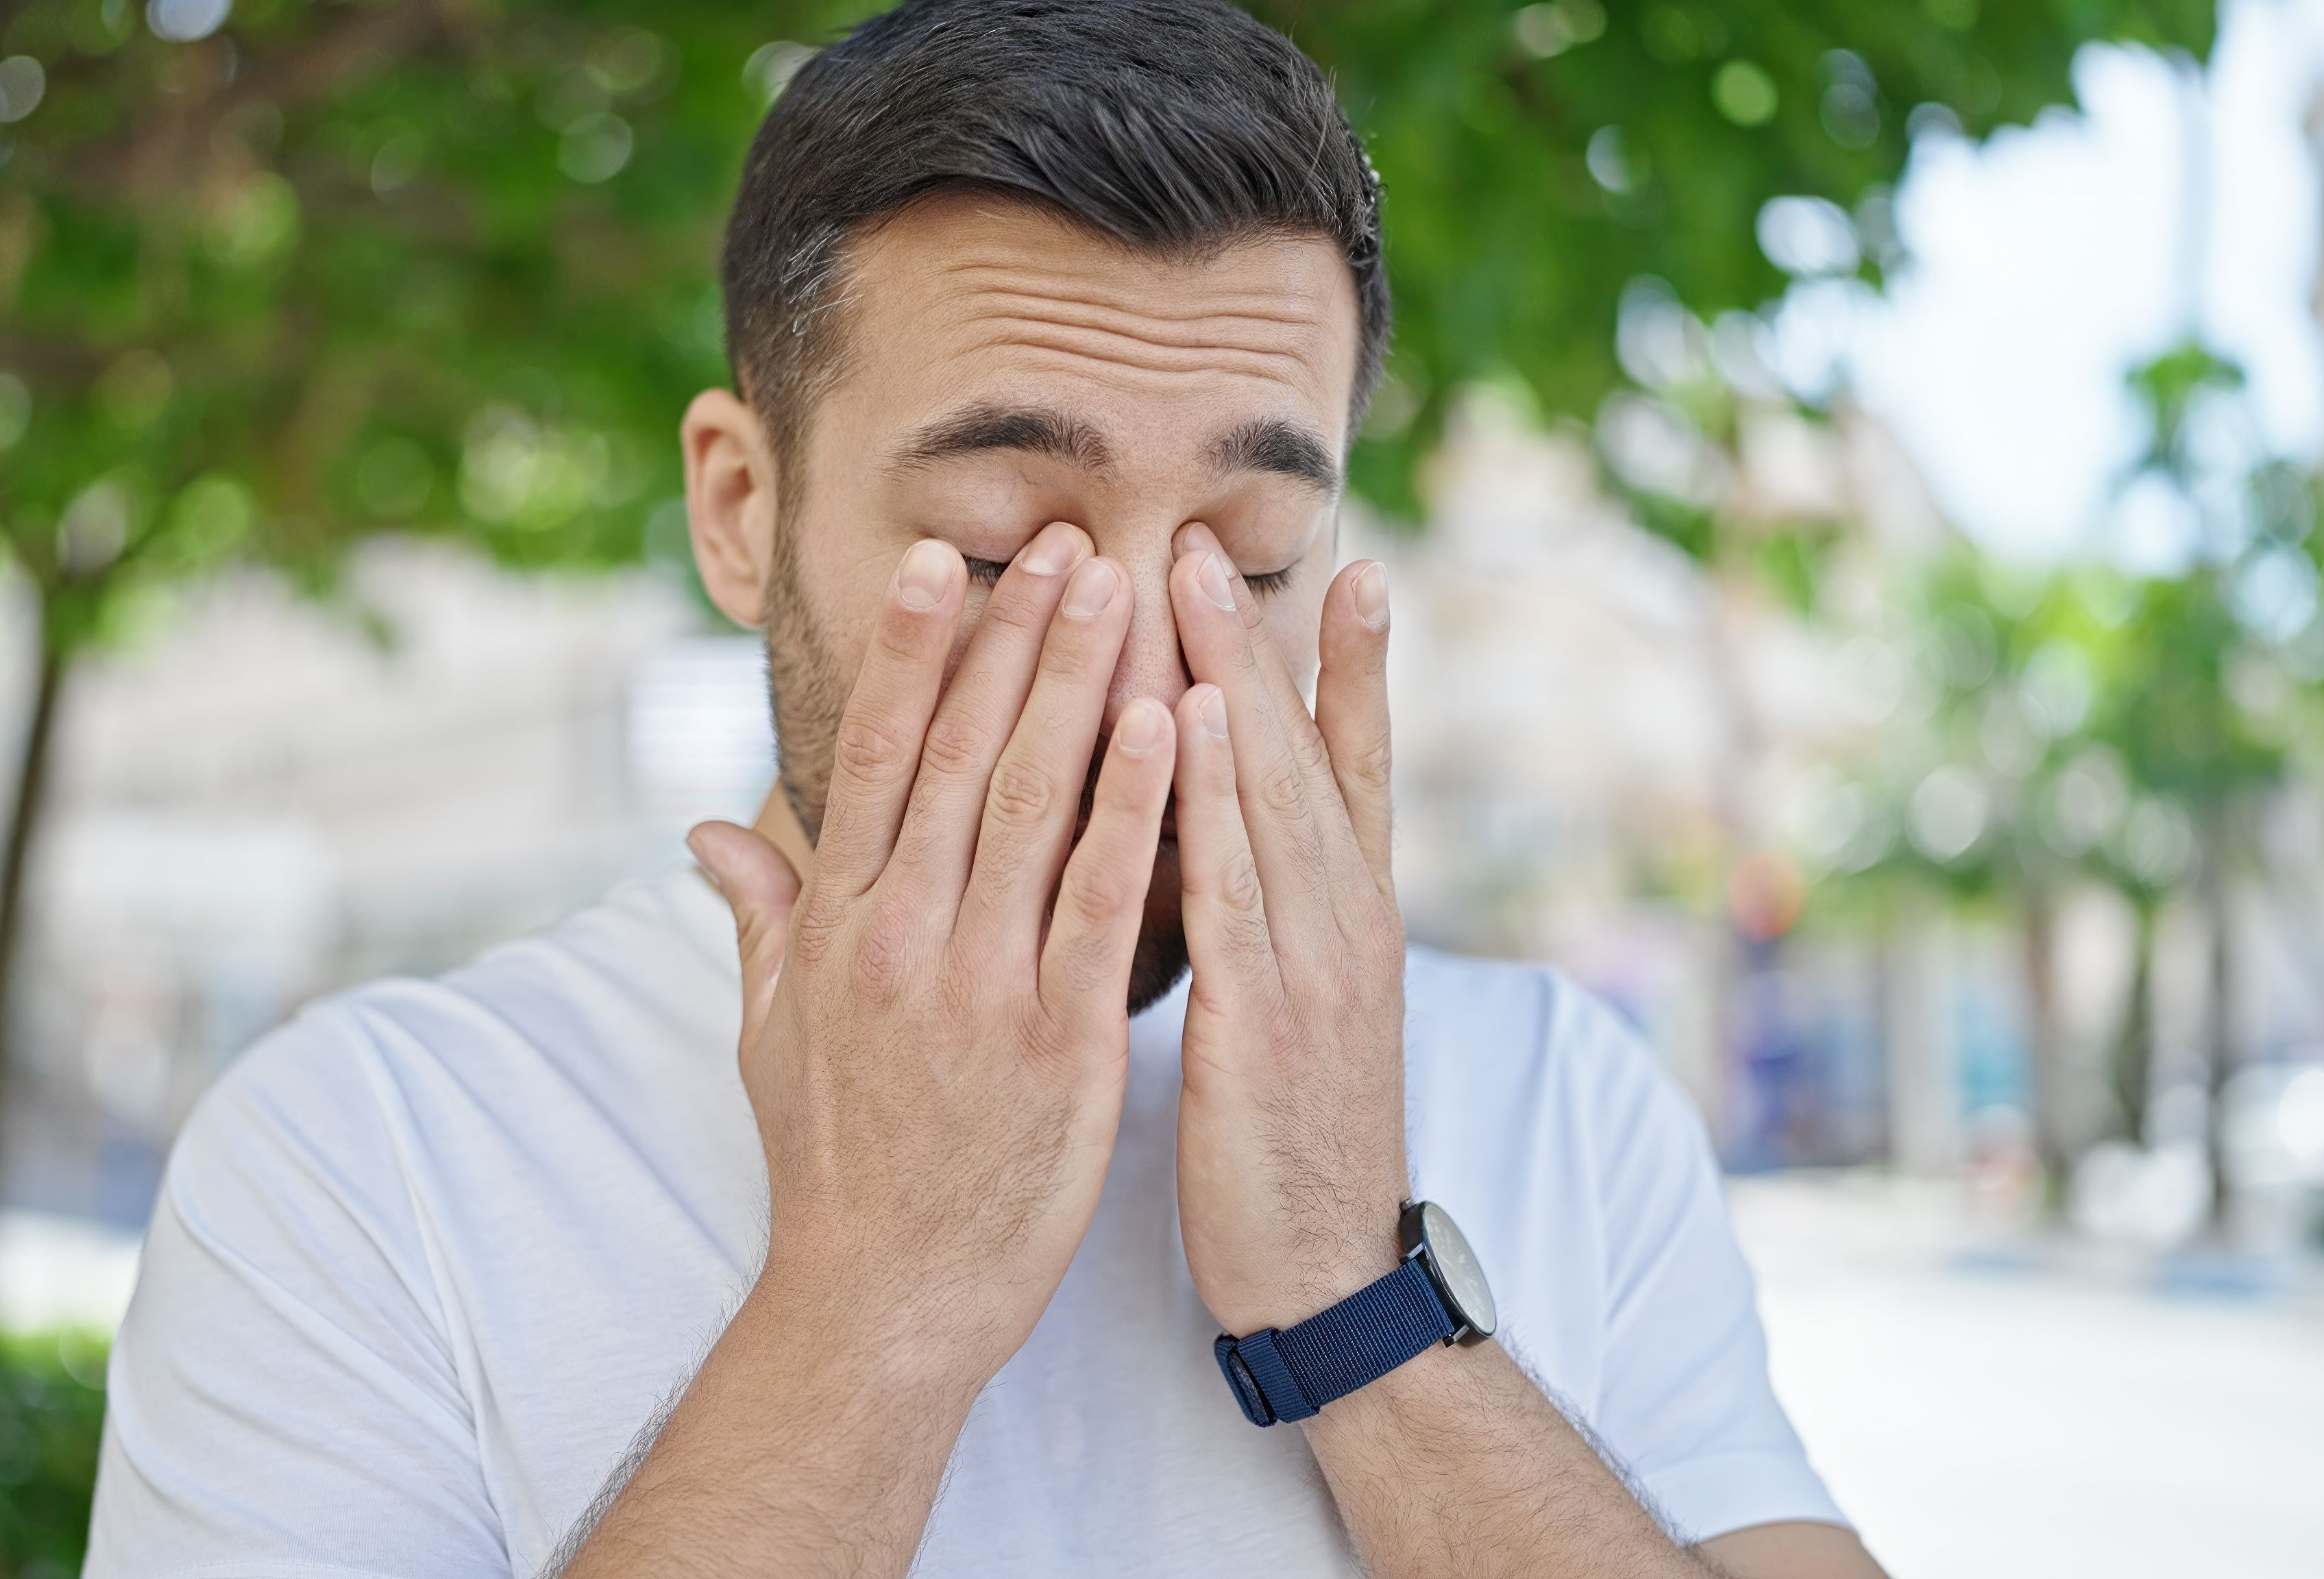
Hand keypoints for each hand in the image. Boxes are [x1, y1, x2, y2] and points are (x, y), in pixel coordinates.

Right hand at [689, 525, 1176, 1385]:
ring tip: (1122, 589)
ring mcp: (982, 987)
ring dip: (1081, 685)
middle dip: (1015, 638)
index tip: (945, 561)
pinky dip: (1138, 808)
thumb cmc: (834, 1162)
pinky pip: (1107, 902)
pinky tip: (1172, 727)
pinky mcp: (1062, 1042)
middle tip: (1062, 538)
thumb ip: (758, 917)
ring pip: (1037, 804)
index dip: (914, 652)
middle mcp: (902, 939)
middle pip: (964, 755)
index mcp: (839, 928)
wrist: (883, 1298)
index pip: (879, 758)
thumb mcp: (771, 1034)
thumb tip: (710, 830)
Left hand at [1165, 523, 1409, 1336]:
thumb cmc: (1288, 1140)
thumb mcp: (1294, 1014)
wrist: (1325, 1274)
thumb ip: (1268, 921)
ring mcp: (1316, 966)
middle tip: (1208, 530)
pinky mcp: (1269, 1019)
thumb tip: (1218, 837)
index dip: (1350, 669)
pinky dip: (1218, 796)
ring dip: (1231, 679)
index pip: (1355, 769)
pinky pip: (1235, 885)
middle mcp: (1345, 923)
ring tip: (1187, 580)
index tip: (1348, 566)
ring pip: (1270, 796)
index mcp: (1349, 922)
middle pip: (1303, 754)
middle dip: (1255, 637)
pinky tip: (1195, 718)